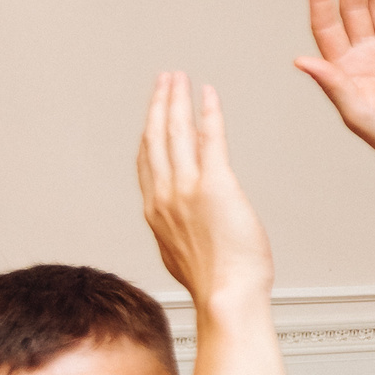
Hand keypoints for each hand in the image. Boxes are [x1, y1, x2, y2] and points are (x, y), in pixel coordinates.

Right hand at [138, 72, 271, 307]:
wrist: (226, 295)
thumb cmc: (216, 284)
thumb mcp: (182, 254)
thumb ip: (178, 229)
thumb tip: (186, 220)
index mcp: (156, 212)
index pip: (148, 161)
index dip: (149, 132)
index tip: (152, 114)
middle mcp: (165, 195)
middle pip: (155, 137)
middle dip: (158, 105)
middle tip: (163, 81)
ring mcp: (187, 188)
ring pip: (175, 132)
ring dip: (176, 100)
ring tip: (179, 78)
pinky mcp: (215, 185)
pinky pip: (209, 138)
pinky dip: (208, 112)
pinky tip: (209, 94)